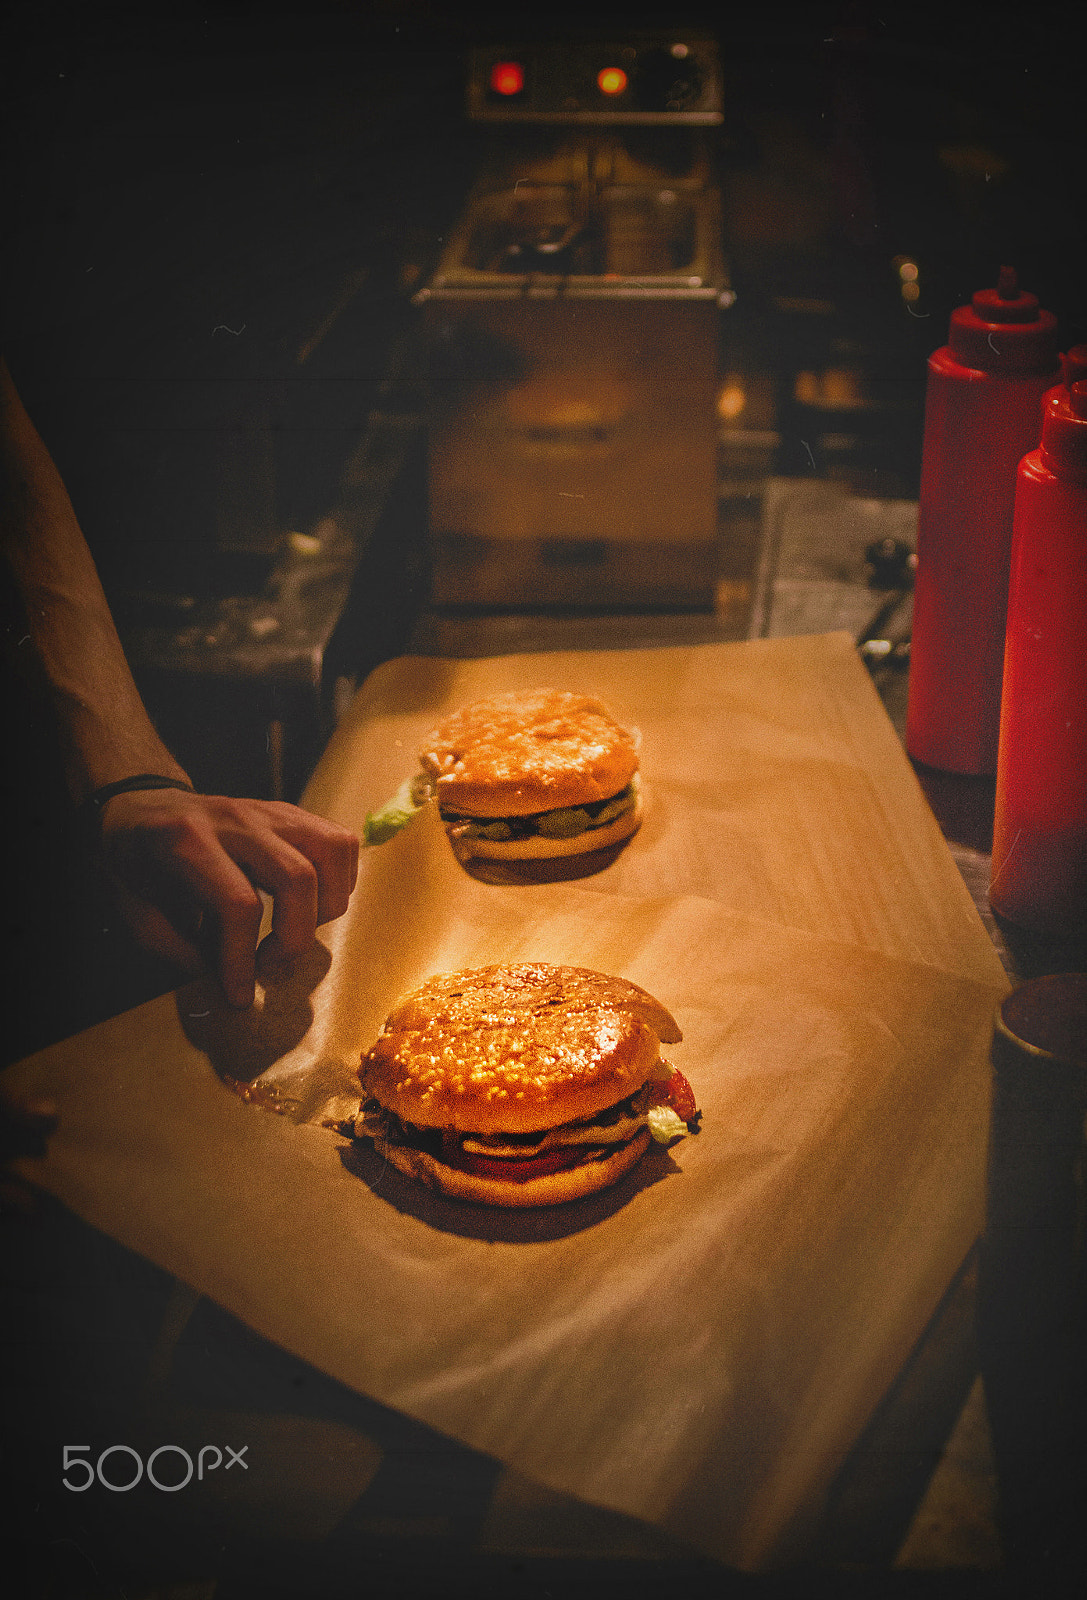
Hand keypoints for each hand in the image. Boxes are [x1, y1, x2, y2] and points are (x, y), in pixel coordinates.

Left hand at [98, 789, 358, 1007]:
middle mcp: (235, 819)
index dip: (243, 960)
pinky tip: (314, 903)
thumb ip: (179, 950)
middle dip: (294, 938)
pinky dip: (340, 880)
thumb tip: (228, 981)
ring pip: (332, 852)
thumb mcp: (135, 912)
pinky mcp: (290, 813)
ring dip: (328, 905)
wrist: (140, 804)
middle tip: (271, 965)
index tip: (239, 995)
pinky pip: (339, 842)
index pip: (238, 905)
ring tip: (298, 929)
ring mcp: (268, 810)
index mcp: (186, 842)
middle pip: (297, 877)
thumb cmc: (133, 861)